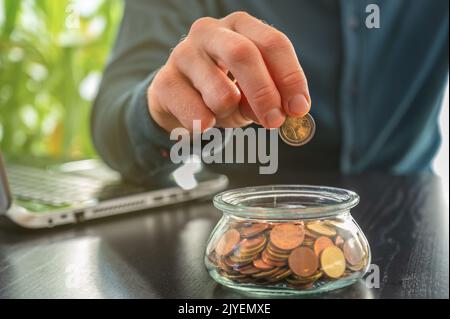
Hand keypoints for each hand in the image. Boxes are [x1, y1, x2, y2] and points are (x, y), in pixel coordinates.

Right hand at [148, 11, 310, 132]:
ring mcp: (183, 54)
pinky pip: (197, 114)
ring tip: (224, 114)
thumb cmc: (222, 89)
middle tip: (274, 122)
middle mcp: (209, 32)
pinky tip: (203, 120)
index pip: (273, 43)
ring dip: (231, 115)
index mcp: (239, 26)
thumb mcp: (251, 92)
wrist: (176, 98)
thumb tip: (284, 114)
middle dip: (264, 94)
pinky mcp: (164, 82)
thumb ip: (268, 98)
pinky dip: (208, 125)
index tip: (299, 108)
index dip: (291, 78)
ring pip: (221, 93)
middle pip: (244, 54)